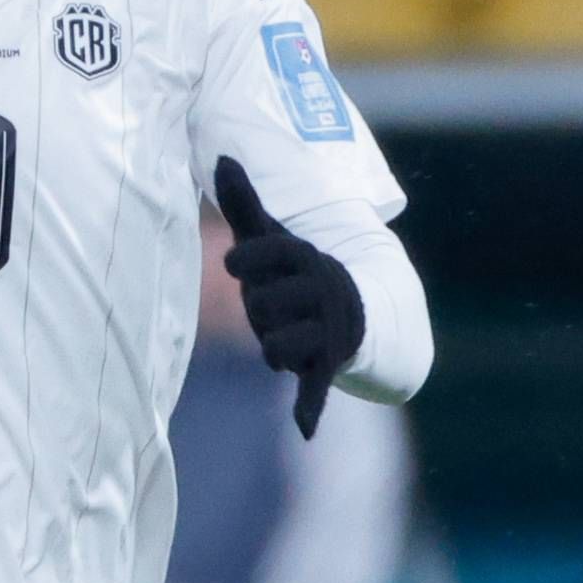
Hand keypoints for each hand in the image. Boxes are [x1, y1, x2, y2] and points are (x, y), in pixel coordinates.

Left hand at [215, 160, 365, 438]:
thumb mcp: (273, 238)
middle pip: (260, 306)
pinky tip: (304, 427)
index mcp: (303, 259)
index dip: (247, 260)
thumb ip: (245, 203)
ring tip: (287, 332)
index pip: (266, 257)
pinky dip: (310, 407)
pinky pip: (315, 388)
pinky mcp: (325, 366)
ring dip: (271, 345)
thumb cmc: (298, 272)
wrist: (360, 310)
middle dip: (258, 309)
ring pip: (273, 347)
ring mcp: (324, 331)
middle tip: (274, 304)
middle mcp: (318, 292)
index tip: (233, 262)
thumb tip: (222, 155)